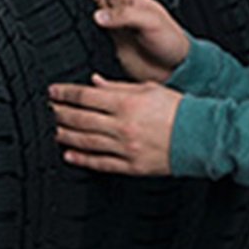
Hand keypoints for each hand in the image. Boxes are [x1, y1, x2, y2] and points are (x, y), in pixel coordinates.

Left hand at [50, 74, 179, 175]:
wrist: (201, 136)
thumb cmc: (180, 110)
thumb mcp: (151, 89)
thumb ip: (119, 87)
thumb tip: (95, 83)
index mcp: (128, 103)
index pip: (86, 96)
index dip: (65, 93)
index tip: (53, 92)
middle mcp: (123, 126)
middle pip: (80, 118)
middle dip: (59, 113)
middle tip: (47, 109)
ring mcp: (125, 147)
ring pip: (85, 141)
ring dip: (65, 135)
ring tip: (54, 130)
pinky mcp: (130, 165)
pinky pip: (100, 162)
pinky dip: (81, 159)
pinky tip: (70, 154)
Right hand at [54, 0, 188, 81]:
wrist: (175, 67)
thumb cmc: (171, 42)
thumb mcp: (151, 22)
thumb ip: (125, 16)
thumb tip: (98, 15)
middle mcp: (116, 7)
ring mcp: (111, 23)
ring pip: (84, 1)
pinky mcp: (108, 41)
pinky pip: (85, 27)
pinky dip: (73, 21)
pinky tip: (64, 18)